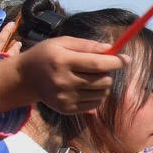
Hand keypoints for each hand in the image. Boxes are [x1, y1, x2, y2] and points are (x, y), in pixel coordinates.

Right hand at [6, 35, 126, 114]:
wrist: (25, 78)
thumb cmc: (47, 55)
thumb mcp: (62, 42)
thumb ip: (87, 45)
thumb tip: (111, 49)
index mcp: (62, 61)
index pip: (96, 64)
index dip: (115, 62)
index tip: (127, 59)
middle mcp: (63, 81)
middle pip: (103, 81)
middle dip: (108, 73)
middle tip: (101, 67)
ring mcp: (65, 98)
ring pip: (102, 93)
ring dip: (104, 84)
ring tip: (92, 77)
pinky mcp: (67, 109)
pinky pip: (95, 104)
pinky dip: (97, 95)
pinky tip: (86, 87)